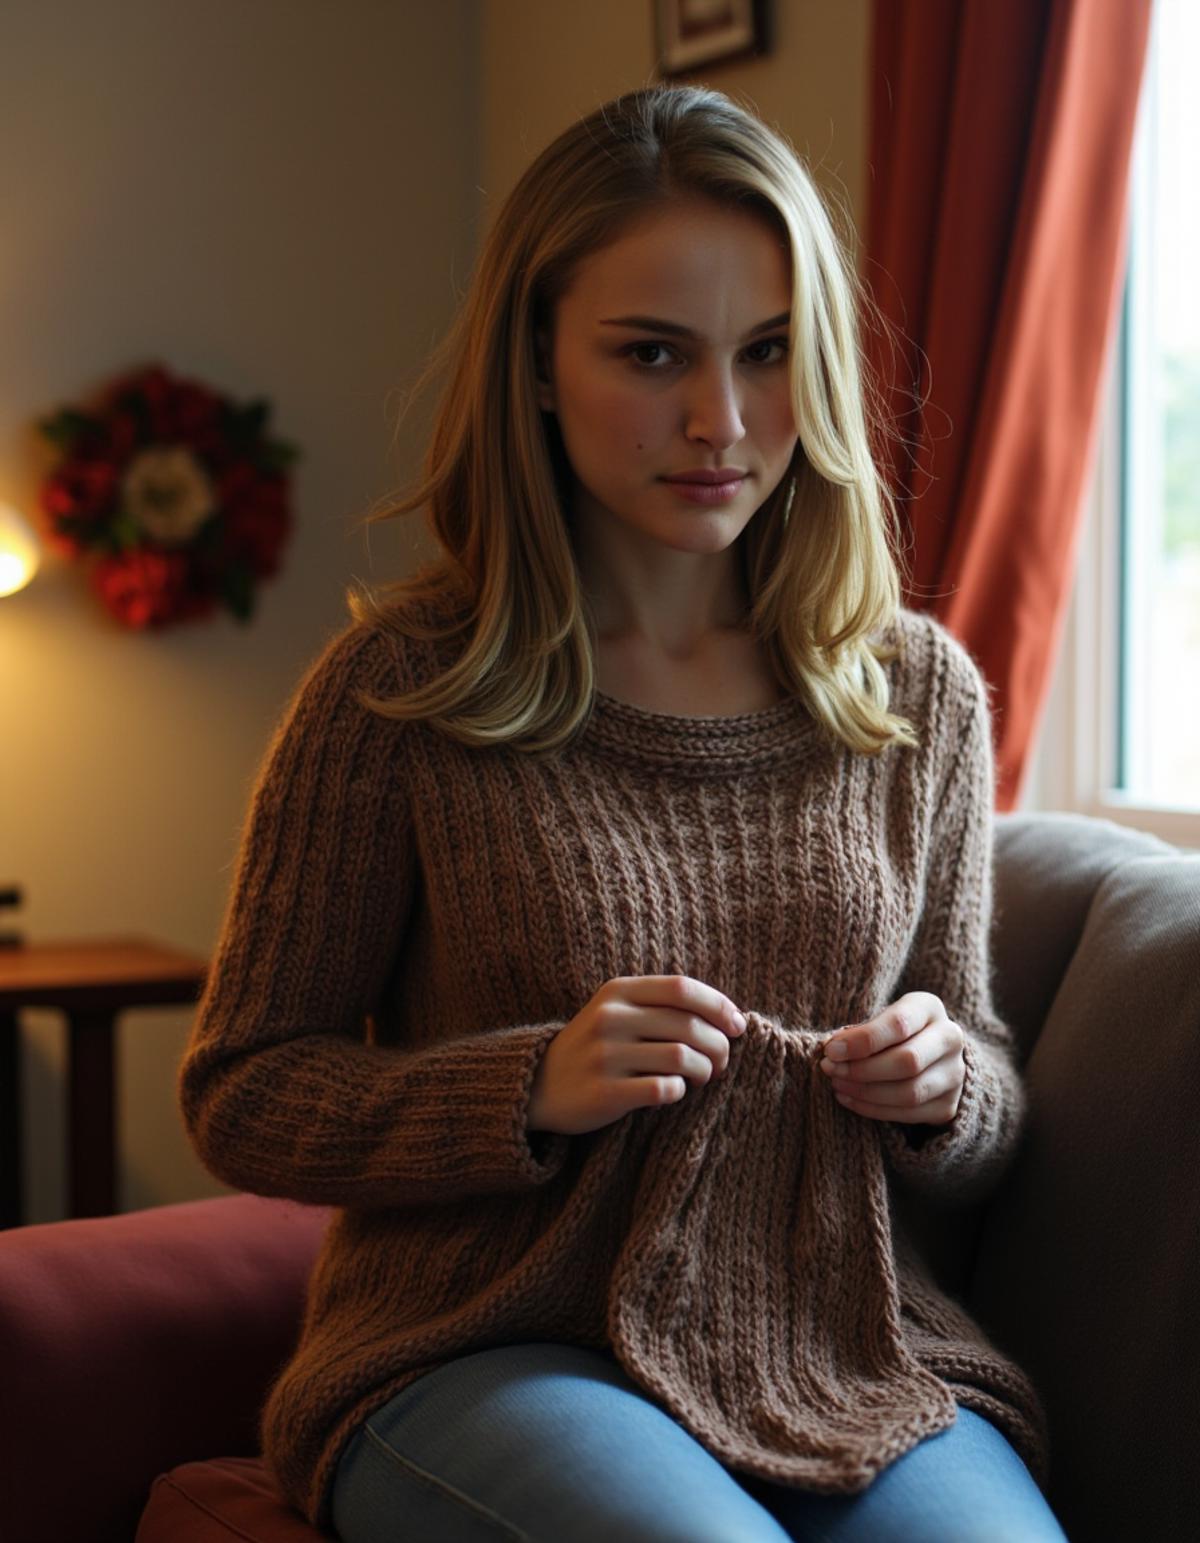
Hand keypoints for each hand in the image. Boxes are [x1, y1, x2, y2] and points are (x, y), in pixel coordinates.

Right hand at [527, 975, 747, 1136]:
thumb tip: (729, 1017)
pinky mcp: (605, 1092)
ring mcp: (605, 1055)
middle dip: (719, 1046)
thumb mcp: (617, 1011)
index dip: (719, 1006)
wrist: (539, 1085)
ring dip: (705, 1071)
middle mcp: (610, 1018)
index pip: (683, 989)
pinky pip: (663, 1089)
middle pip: (688, 1025)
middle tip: (722, 1062)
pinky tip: (675, 1091)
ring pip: (681, 1058)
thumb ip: (662, 1006)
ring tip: (703, 1077)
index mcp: (617, 991)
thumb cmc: (596, 1047)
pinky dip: (679, 1091)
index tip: (738, 1026)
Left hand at [819, 991, 964, 1126]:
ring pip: (910, 1092)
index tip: (831, 1050)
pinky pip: (910, 1114)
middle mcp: (950, 1039)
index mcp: (929, 1008)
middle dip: (862, 1069)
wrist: (928, 1056)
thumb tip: (831, 1049)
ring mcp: (954, 1075)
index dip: (862, 1040)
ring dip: (865, 1092)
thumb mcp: (879, 1020)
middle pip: (907, 1061)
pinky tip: (850, 1099)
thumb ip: (858, 1032)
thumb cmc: (892, 1032)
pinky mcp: (949, 1105)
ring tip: (838, 1085)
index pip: (899, 1024)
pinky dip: (874, 1110)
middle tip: (831, 1070)